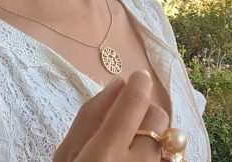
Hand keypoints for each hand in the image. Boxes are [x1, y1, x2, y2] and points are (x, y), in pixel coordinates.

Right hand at [54, 70, 169, 161]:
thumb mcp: (65, 155)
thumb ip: (89, 118)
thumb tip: (117, 83)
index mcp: (105, 154)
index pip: (135, 102)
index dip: (139, 83)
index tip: (138, 77)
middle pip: (158, 116)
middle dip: (144, 112)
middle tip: (124, 121)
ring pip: (166, 137)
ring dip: (151, 134)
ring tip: (130, 146)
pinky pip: (166, 156)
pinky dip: (155, 152)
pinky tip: (136, 159)